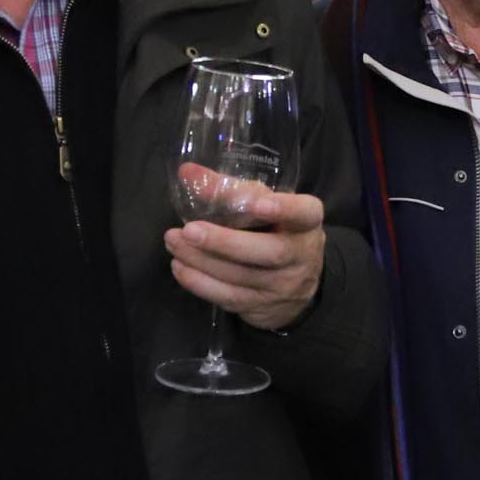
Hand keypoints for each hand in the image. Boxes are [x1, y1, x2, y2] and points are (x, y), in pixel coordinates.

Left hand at [167, 180, 328, 331]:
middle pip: (270, 251)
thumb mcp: (265, 208)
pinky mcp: (262, 306)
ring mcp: (283, 285)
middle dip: (225, 242)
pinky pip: (229, 296)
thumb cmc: (275, 232)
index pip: (304, 213)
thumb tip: (188, 173)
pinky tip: (180, 266)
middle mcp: (301, 255)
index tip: (257, 203)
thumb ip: (232, 190)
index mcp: (306, 223)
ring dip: (201, 260)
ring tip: (174, 243)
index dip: (284, 208)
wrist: (297, 287)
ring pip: (242, 276)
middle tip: (190, 231)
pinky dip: (200, 283)